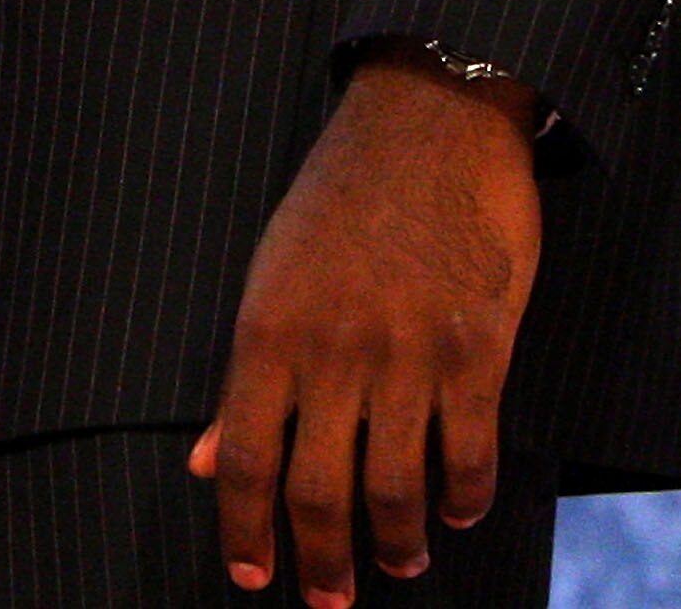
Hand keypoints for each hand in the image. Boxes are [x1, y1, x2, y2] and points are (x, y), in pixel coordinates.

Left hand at [190, 46, 542, 608]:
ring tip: (398, 560)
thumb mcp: (273, 273)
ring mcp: (407, 354)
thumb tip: (205, 462)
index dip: (245, 532)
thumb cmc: (341, 197)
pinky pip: (469, 455)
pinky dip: (462, 498)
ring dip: (398, 543)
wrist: (428, 118)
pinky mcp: (475, 350)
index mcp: (268, 329)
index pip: (245, 459)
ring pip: (397, 490)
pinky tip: (455, 508)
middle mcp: (332, 351)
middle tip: (332, 598)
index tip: (254, 579)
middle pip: (320, 492)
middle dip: (324, 563)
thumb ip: (247, 377)